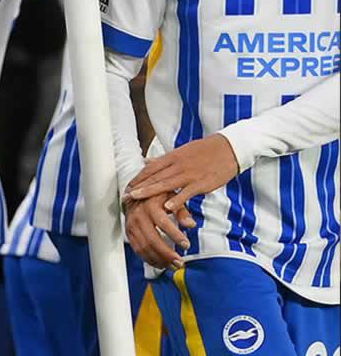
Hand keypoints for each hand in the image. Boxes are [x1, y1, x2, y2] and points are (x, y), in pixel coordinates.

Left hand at [124, 133, 239, 215]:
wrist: (229, 148)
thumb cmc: (205, 151)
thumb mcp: (182, 152)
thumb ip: (164, 159)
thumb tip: (146, 161)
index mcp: (172, 157)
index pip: (150, 168)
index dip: (137, 178)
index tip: (127, 186)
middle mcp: (178, 165)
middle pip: (154, 177)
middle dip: (139, 187)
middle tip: (125, 196)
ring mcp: (189, 174)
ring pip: (166, 184)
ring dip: (150, 192)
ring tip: (137, 199)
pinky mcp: (201, 183)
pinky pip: (187, 192)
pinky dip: (177, 200)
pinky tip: (167, 208)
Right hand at [124, 192, 190, 269]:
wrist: (136, 193)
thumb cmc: (156, 196)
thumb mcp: (171, 198)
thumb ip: (182, 212)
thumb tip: (191, 224)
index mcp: (150, 206)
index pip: (163, 223)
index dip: (175, 236)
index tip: (187, 245)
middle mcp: (138, 216)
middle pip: (152, 240)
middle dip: (167, 254)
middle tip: (180, 262)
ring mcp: (132, 225)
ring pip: (144, 248)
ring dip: (159, 260)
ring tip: (173, 266)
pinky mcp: (129, 233)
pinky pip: (138, 250)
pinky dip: (149, 259)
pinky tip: (161, 263)